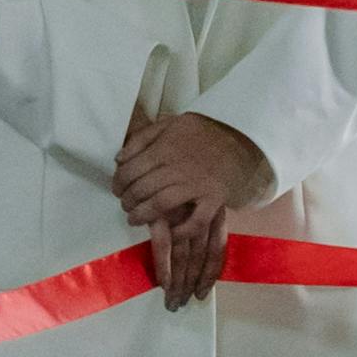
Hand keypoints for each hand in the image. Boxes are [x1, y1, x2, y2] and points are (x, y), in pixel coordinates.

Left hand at [112, 103, 276, 306]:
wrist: (239, 134)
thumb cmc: (200, 131)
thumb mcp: (169, 124)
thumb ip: (142, 138)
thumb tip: (118, 159)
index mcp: (165, 149)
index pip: (130, 171)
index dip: (117, 183)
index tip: (117, 189)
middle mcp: (178, 168)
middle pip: (141, 189)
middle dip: (127, 201)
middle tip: (126, 205)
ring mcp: (197, 185)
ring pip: (161, 205)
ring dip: (143, 215)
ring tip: (135, 219)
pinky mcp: (214, 198)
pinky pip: (197, 221)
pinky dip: (182, 231)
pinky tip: (170, 233)